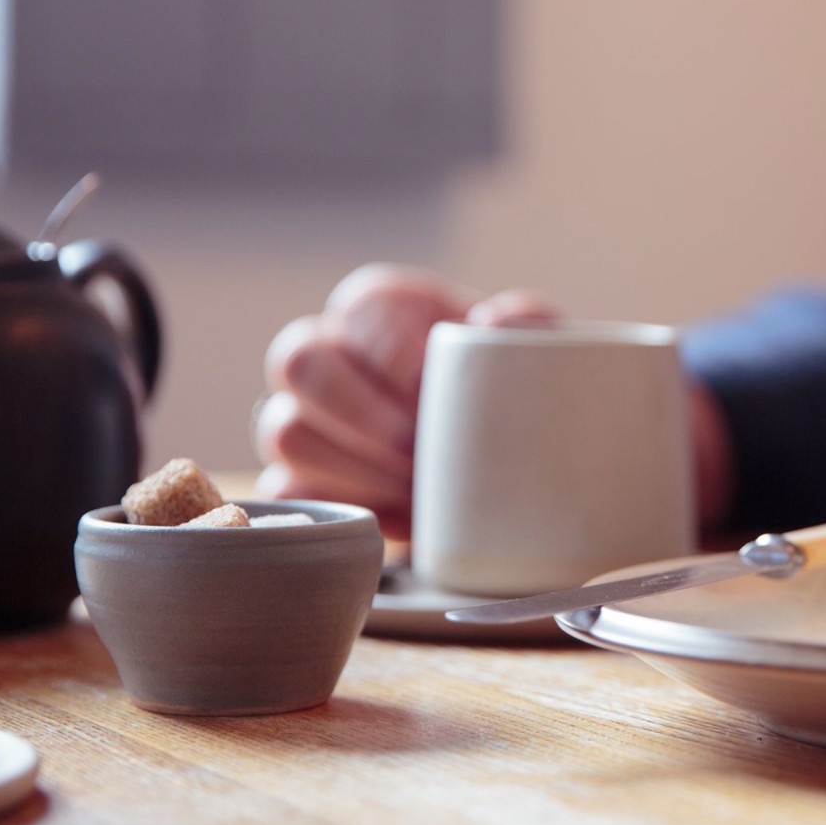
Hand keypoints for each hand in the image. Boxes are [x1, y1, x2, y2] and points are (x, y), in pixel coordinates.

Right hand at [255, 264, 557, 536]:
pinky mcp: (300, 481)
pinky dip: (341, 507)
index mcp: (384, 308)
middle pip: (299, 360)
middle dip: (363, 414)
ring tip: (416, 490)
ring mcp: (304, 419)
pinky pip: (285, 494)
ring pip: (284, 430)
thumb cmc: (518, 392)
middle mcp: (330, 353)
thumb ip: (531, 323)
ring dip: (354, 467)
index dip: (394, 352)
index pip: (361, 308)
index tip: (433, 392)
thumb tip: (492, 321)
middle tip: (420, 452)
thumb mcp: (541, 350)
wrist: (516, 463)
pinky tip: (397, 516)